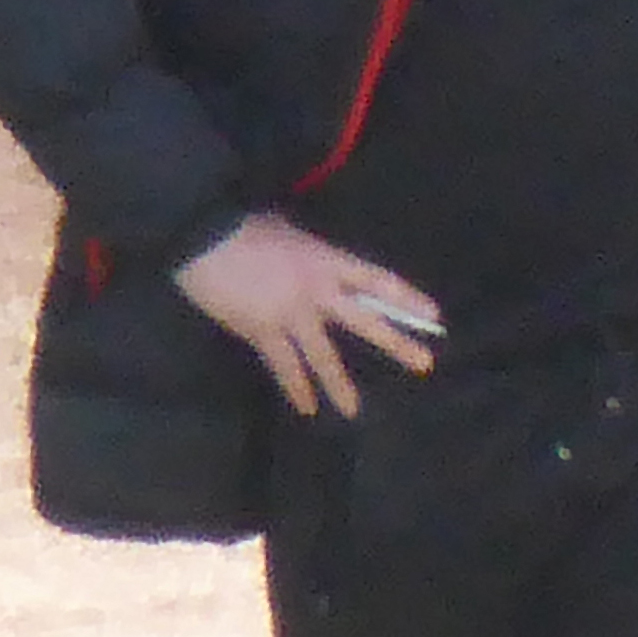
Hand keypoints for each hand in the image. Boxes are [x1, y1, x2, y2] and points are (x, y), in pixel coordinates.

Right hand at [171, 211, 439, 417]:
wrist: (204, 236)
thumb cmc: (244, 225)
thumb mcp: (290, 232)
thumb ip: (311, 256)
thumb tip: (318, 272)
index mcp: (328, 260)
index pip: (377, 280)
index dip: (407, 298)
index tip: (434, 316)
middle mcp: (318, 291)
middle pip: (366, 320)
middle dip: (397, 343)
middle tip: (425, 364)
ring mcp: (292, 315)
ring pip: (324, 356)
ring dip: (340, 385)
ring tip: (353, 411)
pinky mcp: (262, 332)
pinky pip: (284, 366)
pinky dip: (295, 388)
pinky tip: (305, 408)